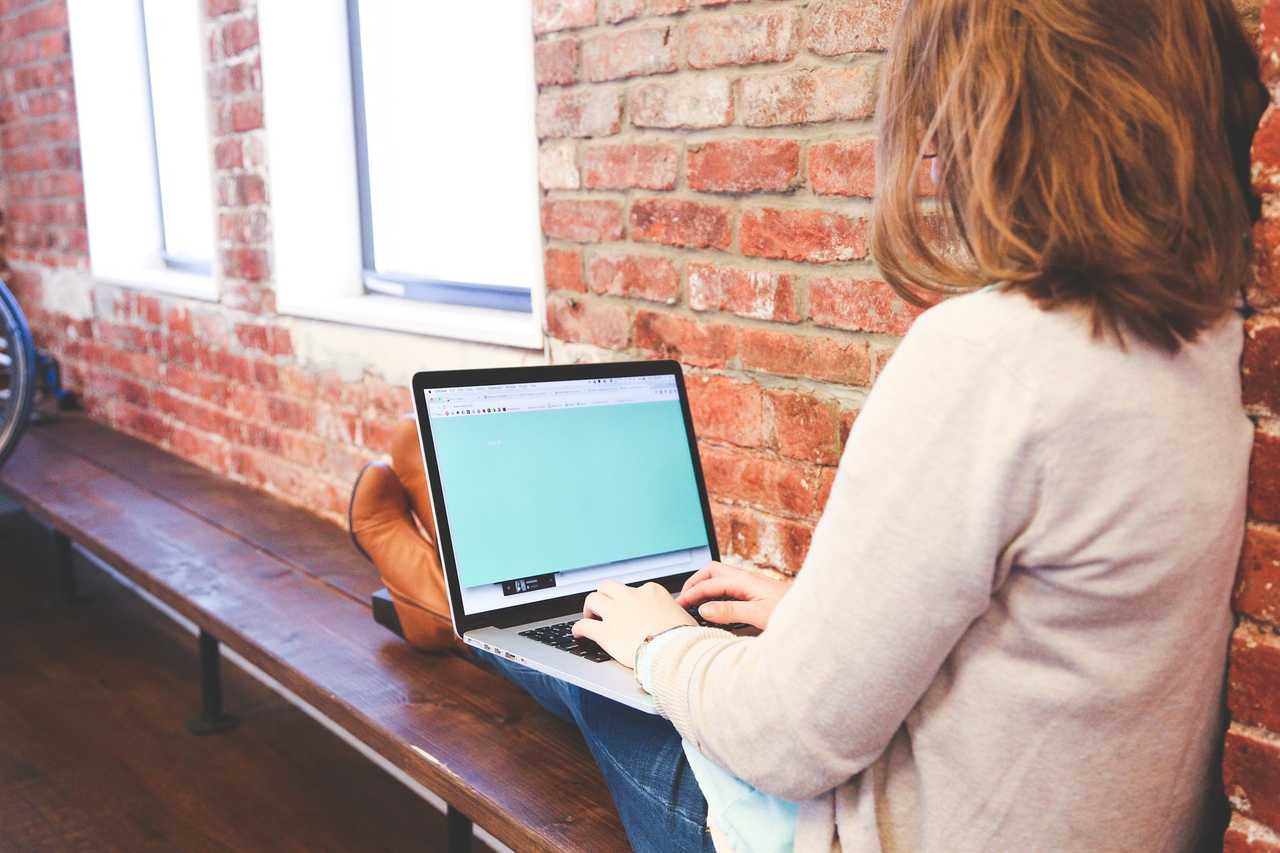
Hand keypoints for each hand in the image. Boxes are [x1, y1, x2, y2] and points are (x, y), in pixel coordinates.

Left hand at [573, 580, 696, 667]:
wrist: (676, 653)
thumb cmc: (685, 639)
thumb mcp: (684, 618)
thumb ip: (674, 614)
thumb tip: (679, 620)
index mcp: (651, 592)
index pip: (636, 589)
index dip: (630, 600)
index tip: (629, 609)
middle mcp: (631, 597)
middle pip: (608, 587)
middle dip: (604, 595)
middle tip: (603, 606)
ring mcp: (616, 613)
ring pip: (592, 599)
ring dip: (589, 608)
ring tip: (589, 616)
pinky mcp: (605, 633)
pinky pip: (584, 625)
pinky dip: (578, 629)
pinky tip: (578, 634)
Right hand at [677, 561, 790, 631]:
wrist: (813, 612)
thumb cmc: (791, 612)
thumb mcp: (758, 614)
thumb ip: (730, 611)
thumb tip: (704, 609)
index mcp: (744, 580)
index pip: (709, 583)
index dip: (692, 594)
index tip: (680, 606)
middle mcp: (747, 579)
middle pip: (713, 571)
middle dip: (696, 581)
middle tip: (685, 598)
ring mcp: (752, 585)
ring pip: (721, 578)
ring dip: (706, 586)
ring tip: (696, 601)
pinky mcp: (757, 593)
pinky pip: (730, 588)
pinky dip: (717, 593)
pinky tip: (717, 607)